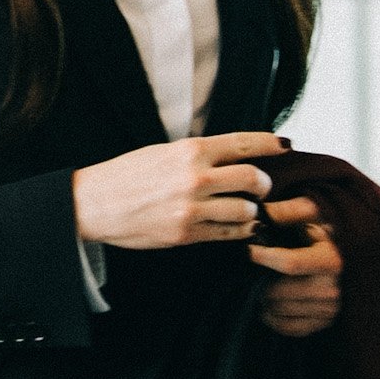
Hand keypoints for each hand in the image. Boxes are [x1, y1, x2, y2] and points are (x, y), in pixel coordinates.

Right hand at [72, 132, 286, 250]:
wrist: (94, 203)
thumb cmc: (127, 174)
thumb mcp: (164, 151)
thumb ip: (199, 154)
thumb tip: (235, 156)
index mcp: (190, 150)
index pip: (244, 143)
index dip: (271, 144)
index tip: (284, 145)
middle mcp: (196, 178)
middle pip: (255, 179)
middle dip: (265, 184)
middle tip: (262, 187)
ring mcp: (192, 209)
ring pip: (247, 211)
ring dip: (252, 212)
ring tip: (245, 210)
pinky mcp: (187, 234)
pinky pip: (229, 234)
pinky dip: (239, 231)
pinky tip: (236, 227)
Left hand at [250, 195, 343, 336]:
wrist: (343, 255)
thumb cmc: (320, 231)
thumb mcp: (308, 214)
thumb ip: (285, 212)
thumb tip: (256, 217)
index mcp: (331, 260)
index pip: (290, 264)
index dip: (264, 258)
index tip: (248, 251)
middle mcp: (332, 289)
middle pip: (278, 292)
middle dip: (260, 281)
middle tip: (255, 270)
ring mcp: (328, 310)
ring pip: (278, 310)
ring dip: (264, 299)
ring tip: (263, 283)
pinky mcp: (322, 324)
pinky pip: (285, 327)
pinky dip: (272, 316)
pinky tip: (271, 301)